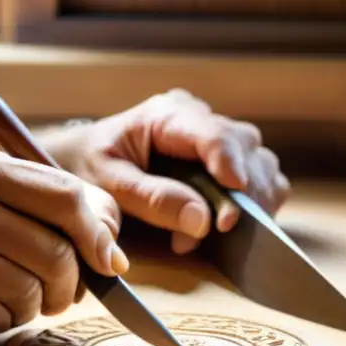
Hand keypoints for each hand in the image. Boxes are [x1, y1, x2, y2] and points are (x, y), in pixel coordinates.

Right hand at [0, 145, 125, 341]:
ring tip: (5, 294)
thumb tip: (111, 251)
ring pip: (39, 288)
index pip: (69, 195)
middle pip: (63, 249)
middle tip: (62, 291)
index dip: (100, 231)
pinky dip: (4, 318)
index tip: (106, 258)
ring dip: (35, 304)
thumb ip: (35, 205)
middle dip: (75, 282)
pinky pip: (8, 315)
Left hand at [42, 90, 290, 254]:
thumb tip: (202, 220)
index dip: (230, 167)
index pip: (215, 133)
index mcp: (168, 113)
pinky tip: (220, 228)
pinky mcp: (226, 161)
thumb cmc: (90, 166)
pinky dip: (250, 208)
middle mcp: (200, 118)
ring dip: (250, 203)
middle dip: (242, 192)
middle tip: (220, 229)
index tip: (232, 205)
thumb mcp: (108, 182)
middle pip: (247, 147)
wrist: (83, 162)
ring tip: (214, 231)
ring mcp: (217, 138)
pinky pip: (261, 181)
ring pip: (262, 163)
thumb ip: (151, 199)